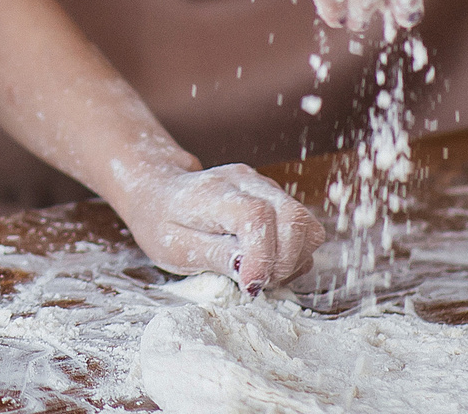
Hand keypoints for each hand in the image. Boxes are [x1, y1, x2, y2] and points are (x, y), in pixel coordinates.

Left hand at [109, 159, 324, 292]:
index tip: (250, 286)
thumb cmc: (163, 223)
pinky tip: (267, 263)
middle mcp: (245, 182)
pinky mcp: (276, 198)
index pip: (256, 216)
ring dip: (292, 261)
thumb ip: (214, 256)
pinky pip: (304, 229)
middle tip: (254, 283)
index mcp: (213, 192)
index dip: (262, 256)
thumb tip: (249, 273)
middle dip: (282, 263)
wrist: (161, 194)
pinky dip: (294, 255)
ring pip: (306, 224)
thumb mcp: (175, 249)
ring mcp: (265, 187)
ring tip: (260, 273)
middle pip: (292, 218)